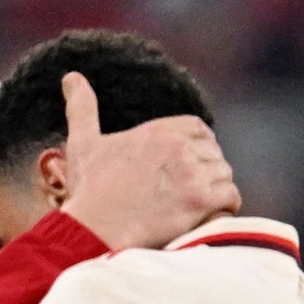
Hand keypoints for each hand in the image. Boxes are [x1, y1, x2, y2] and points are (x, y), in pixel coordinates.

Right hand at [56, 72, 240, 252]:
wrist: (96, 227)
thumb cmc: (90, 189)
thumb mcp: (83, 141)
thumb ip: (83, 107)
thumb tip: (72, 77)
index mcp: (157, 131)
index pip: (198, 128)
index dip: (199, 144)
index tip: (191, 161)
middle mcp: (178, 148)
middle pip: (214, 151)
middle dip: (209, 167)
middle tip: (196, 187)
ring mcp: (191, 174)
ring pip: (224, 173)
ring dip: (218, 187)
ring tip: (204, 202)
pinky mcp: (201, 201)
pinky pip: (231, 195)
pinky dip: (227, 205)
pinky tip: (214, 213)